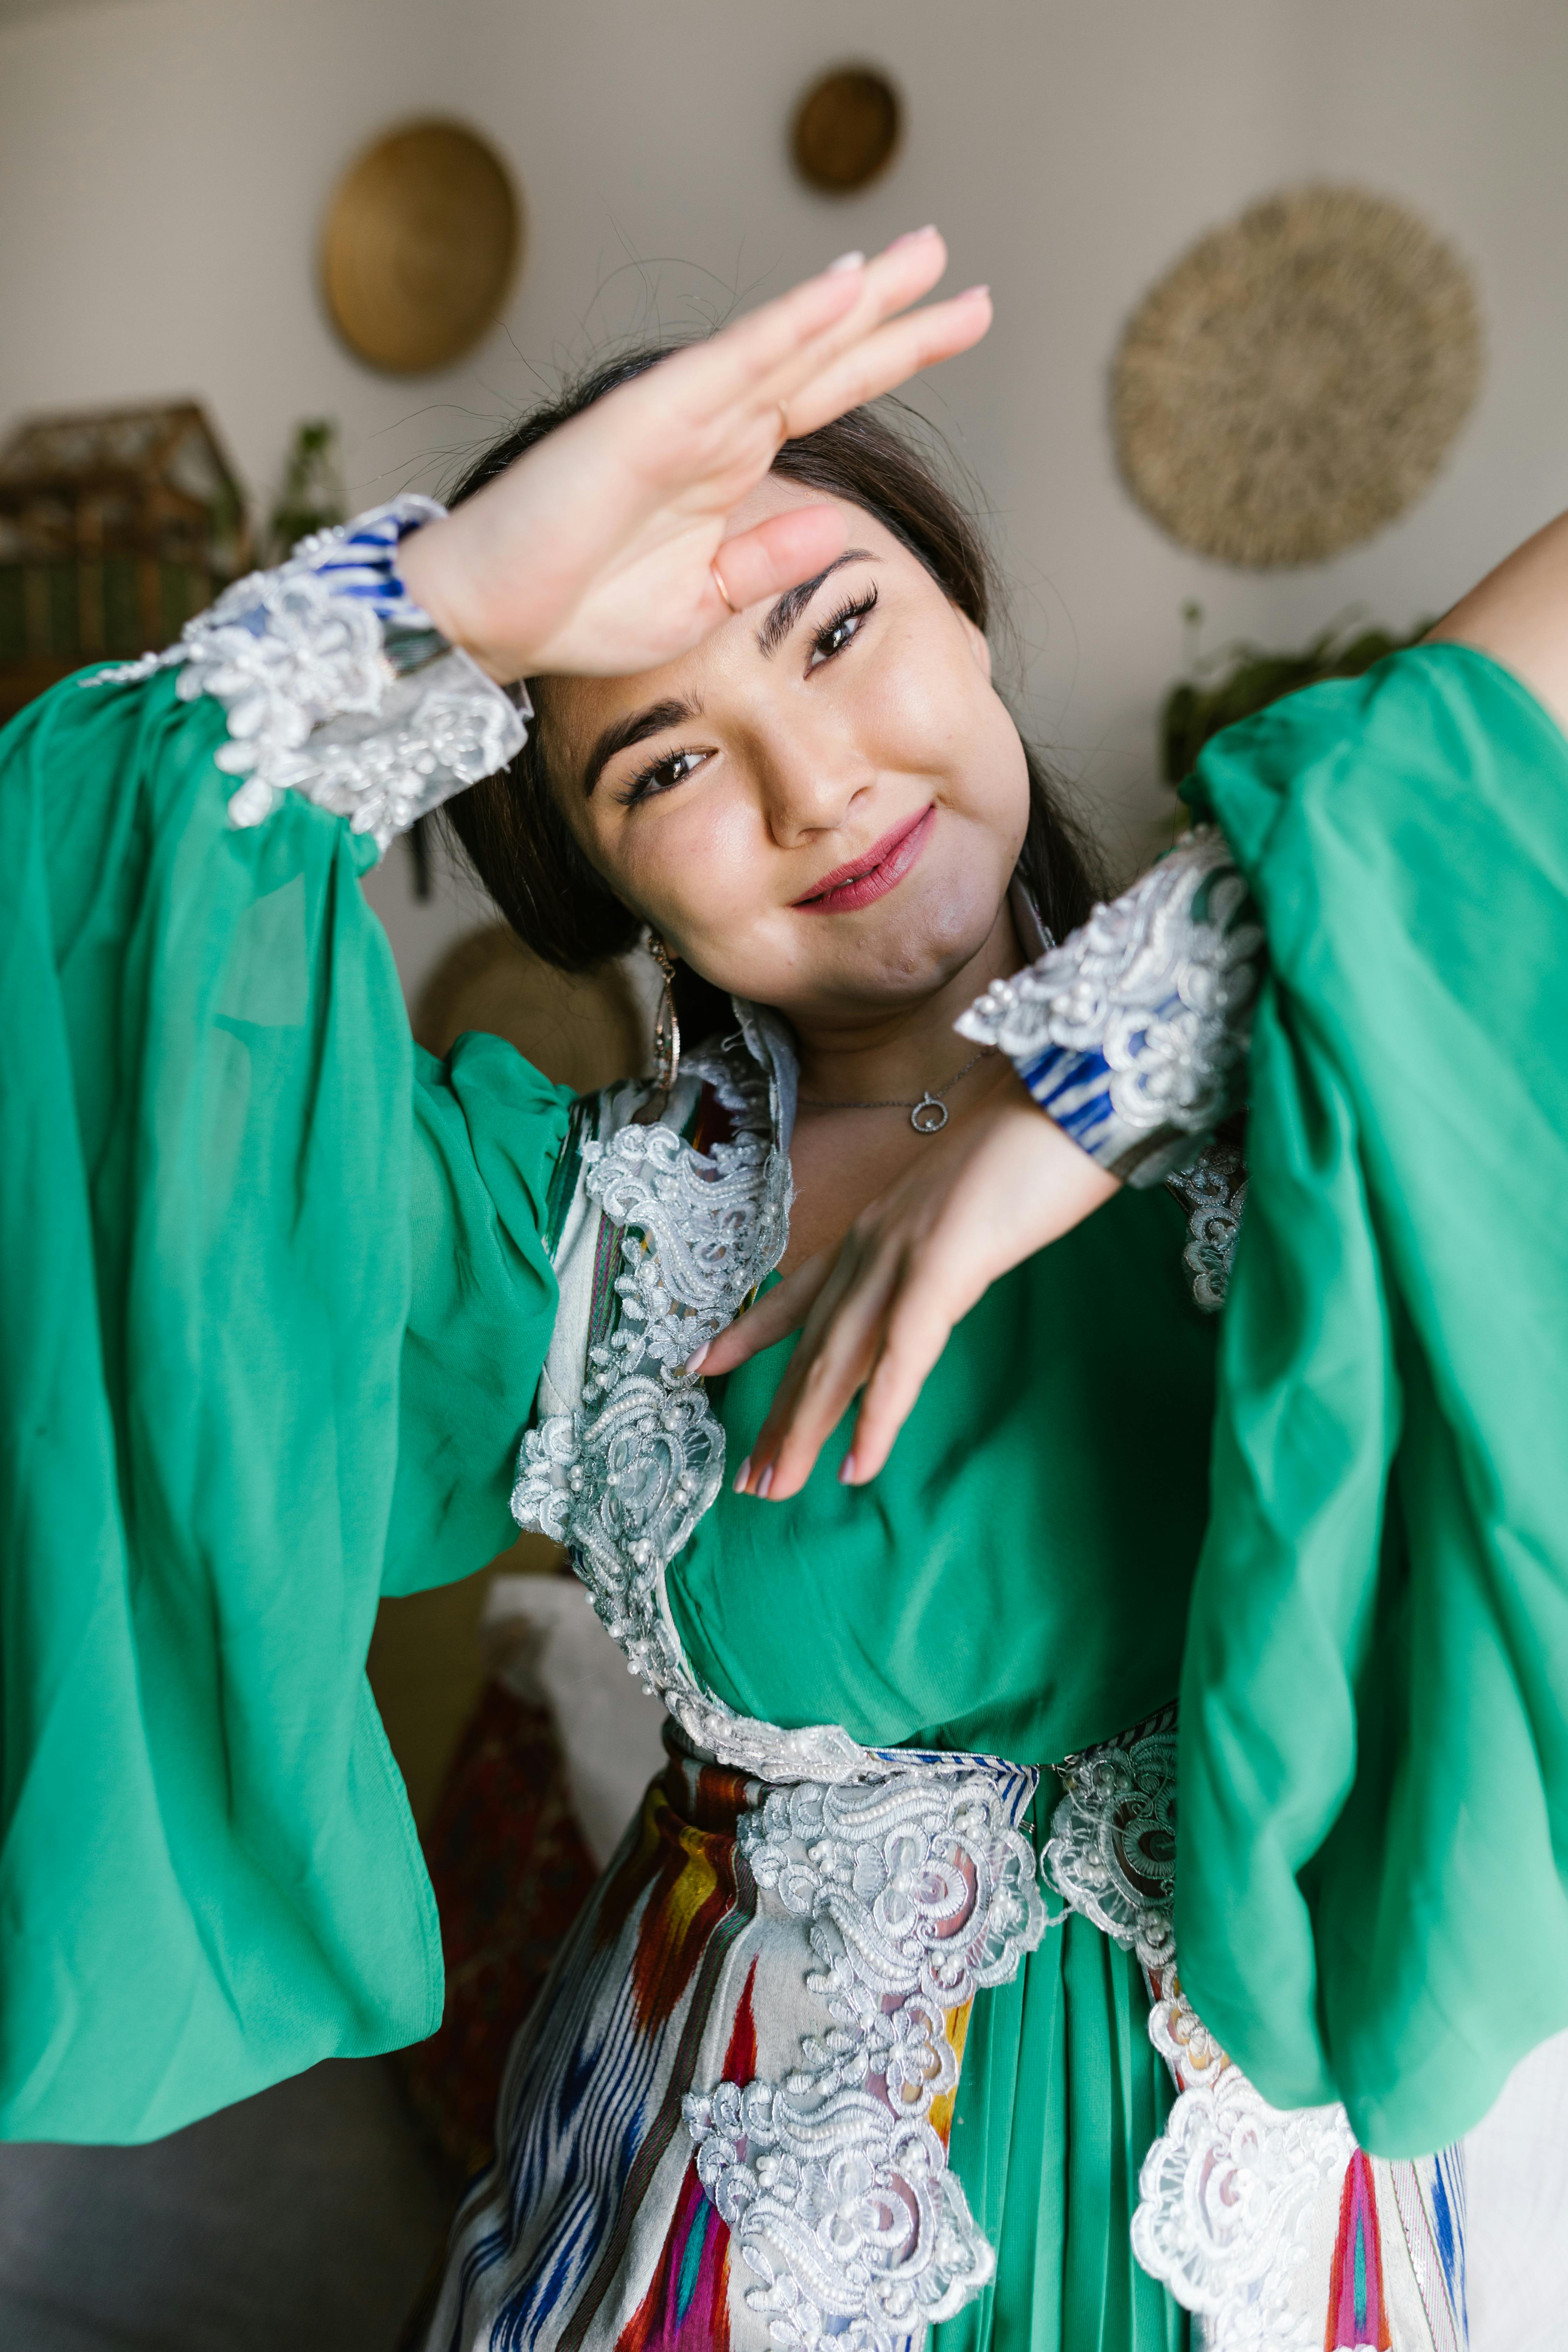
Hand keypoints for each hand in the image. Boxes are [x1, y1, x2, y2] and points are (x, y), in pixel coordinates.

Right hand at [397, 229, 989, 682]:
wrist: (489, 620)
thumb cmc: (577, 610)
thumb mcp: (703, 602)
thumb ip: (766, 563)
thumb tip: (834, 523)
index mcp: (725, 466)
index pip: (825, 397)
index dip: (888, 357)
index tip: (956, 325)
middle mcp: (711, 427)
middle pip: (819, 357)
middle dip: (890, 312)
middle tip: (951, 263)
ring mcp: (680, 416)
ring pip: (784, 343)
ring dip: (852, 300)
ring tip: (919, 257)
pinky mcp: (645, 419)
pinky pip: (730, 364)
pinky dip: (786, 327)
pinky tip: (841, 294)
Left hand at [695, 1078, 1120, 1499]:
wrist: (1074, 1094)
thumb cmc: (1036, 1149)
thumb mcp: (971, 1210)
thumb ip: (941, 1249)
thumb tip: (937, 1282)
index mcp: (880, 1226)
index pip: (801, 1290)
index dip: (751, 1331)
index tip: (702, 1362)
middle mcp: (876, 1241)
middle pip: (814, 1343)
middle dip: (779, 1414)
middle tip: (750, 1478)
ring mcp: (905, 1252)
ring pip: (841, 1357)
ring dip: (807, 1429)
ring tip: (776, 1487)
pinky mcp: (945, 1265)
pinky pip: (903, 1354)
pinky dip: (878, 1415)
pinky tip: (858, 1465)